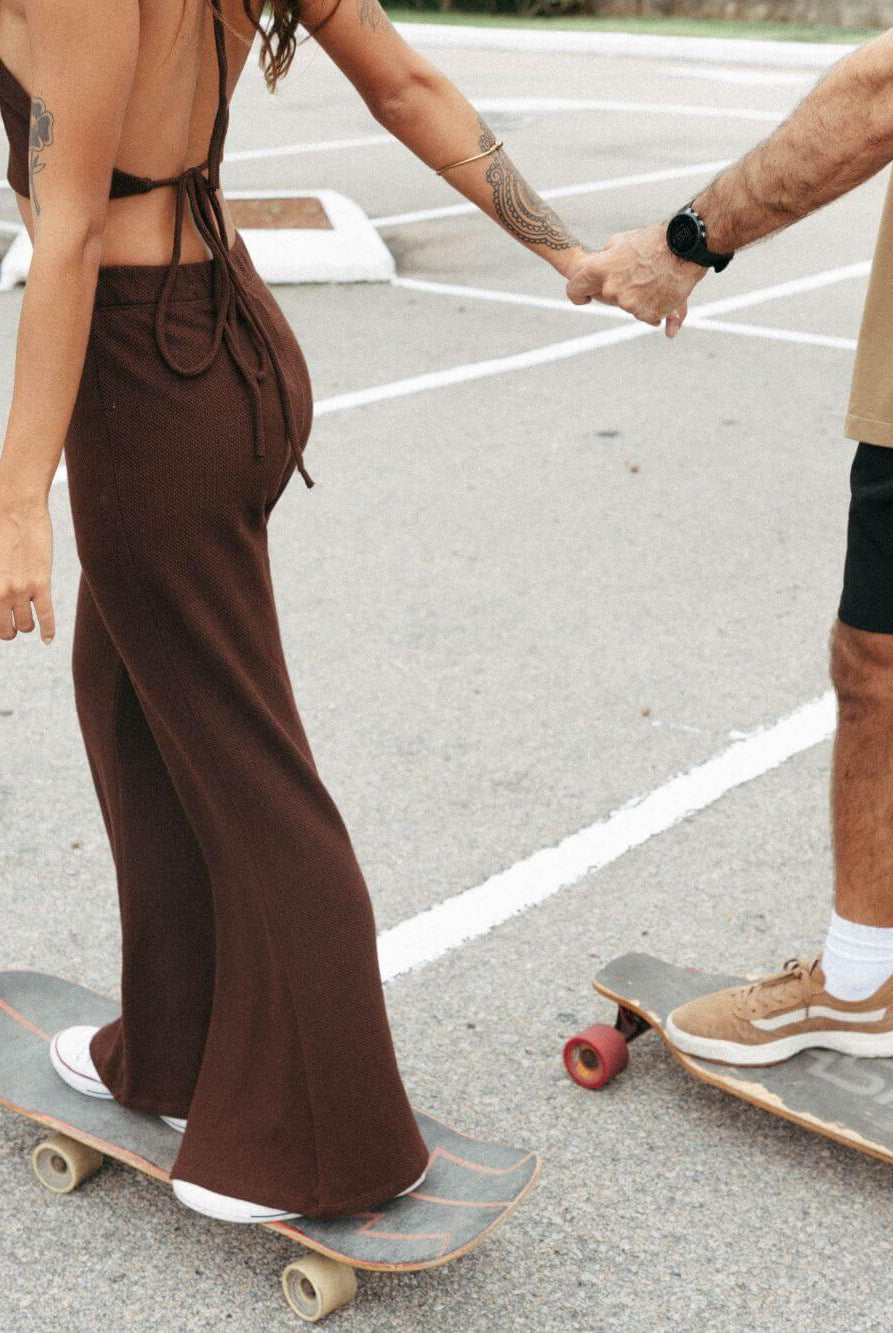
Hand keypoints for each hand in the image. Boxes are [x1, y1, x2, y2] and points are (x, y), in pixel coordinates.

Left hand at [0, 502, 54, 642]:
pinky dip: (48, 631)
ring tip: (25, 619)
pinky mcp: (40, 583)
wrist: (13, 506)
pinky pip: (46, 615)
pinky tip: (47, 639)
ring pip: (25, 626)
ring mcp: (20, 589)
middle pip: (4, 630)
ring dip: (25, 626)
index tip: (2, 620)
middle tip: (10, 623)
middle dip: (7, 630)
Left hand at [565, 222, 704, 337]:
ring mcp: (629, 305)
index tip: (584, 297)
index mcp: (599, 270)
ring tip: (653, 278)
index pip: (574, 289)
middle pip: (606, 298)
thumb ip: (603, 258)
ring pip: (627, 305)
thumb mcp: (620, 242)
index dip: (578, 293)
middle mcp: (611, 290)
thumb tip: (595, 266)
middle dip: (616, 289)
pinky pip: (645, 314)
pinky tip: (662, 289)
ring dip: (636, 296)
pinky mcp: (647, 315)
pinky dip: (652, 306)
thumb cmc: (653, 241)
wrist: (685, 248)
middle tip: (635, 274)